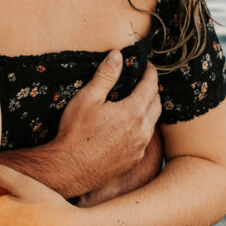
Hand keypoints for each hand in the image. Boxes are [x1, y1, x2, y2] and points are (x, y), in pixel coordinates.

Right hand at [52, 54, 160, 195]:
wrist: (69, 169)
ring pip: (152, 124)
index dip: (150, 73)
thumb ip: (105, 75)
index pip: (150, 86)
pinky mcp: (133, 161)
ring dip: (148, 111)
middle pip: (157, 105)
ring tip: (138, 103)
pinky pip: (144, 141)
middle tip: (144, 82)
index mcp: (134, 112)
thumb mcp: (88, 97)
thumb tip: (117, 56)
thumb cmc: (76, 132)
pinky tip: (128, 128)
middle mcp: (142, 131)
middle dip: (152, 91)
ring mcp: (139, 148)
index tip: (147, 65)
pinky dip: (141, 129)